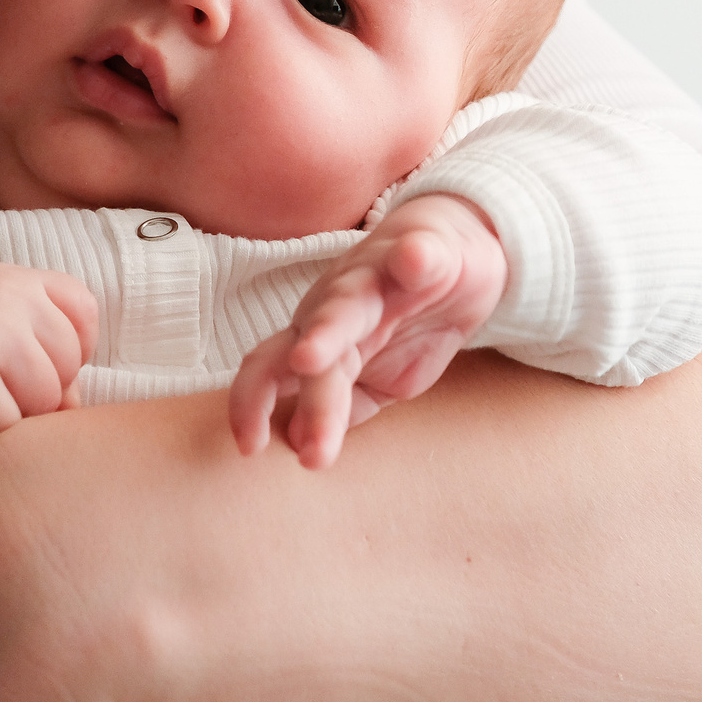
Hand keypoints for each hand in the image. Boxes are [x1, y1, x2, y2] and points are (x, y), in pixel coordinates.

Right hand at [0, 263, 97, 466]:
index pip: (83, 315)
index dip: (59, 355)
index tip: (10, 364)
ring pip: (45, 402)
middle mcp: (1, 294)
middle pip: (68, 366)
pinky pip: (7, 431)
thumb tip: (74, 406)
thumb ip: (46, 355)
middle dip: (35, 396)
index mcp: (12, 279)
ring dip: (9, 422)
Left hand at [227, 193, 506, 468]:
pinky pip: (418, 255)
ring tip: (308, 356)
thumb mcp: (380, 379)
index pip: (272, 372)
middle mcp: (335, 305)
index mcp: (320, 338)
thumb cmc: (407, 320)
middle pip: (307, 347)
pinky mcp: (423, 251)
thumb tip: (296, 442)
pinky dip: (415, 260)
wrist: (454, 252)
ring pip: (345, 303)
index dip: (252, 407)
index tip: (247, 450)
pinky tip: (414, 262)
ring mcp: (376, 276)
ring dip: (326, 330)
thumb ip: (342, 406)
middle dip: (308, 401)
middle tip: (309, 450)